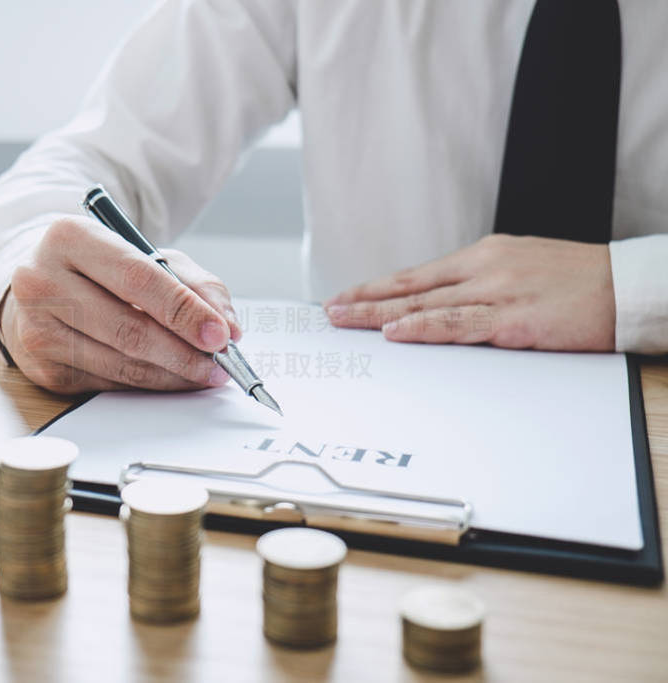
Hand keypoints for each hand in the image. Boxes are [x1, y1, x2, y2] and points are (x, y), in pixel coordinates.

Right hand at [1, 216, 240, 393]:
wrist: (41, 287)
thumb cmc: (99, 269)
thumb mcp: (146, 255)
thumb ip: (193, 283)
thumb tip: (225, 326)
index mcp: (69, 238)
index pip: (136, 278)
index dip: (183, 311)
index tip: (219, 334)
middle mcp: (42, 281)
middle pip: (128, 328)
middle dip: (183, 351)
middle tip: (219, 363)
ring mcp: (37, 328)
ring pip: (120, 363)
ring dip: (171, 374)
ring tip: (204, 372)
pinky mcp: (42, 367)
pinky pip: (108, 383)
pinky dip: (147, 384)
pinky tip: (169, 377)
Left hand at [324, 234, 615, 350]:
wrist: (630, 286)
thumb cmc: (580, 282)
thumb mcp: (521, 269)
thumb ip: (480, 285)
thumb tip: (440, 304)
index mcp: (484, 256)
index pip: (417, 276)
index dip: (377, 288)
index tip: (347, 296)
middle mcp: (484, 269)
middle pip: (411, 287)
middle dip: (365, 299)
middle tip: (330, 310)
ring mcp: (498, 292)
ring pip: (425, 305)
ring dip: (379, 315)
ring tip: (345, 321)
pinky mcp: (516, 319)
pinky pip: (459, 325)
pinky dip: (423, 328)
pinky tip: (395, 333)